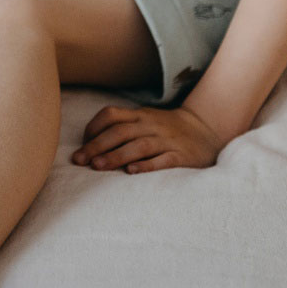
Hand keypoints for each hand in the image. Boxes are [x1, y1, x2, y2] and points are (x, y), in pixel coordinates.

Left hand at [71, 104, 224, 173]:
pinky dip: (147, 166)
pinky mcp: (182, 156)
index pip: (111, 114)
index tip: (82, 143)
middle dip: (97, 146)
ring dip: (116, 156)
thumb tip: (88, 142)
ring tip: (97, 166)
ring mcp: (167, 140)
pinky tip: (131, 172)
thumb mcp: (144, 120)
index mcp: (139, 115)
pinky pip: (163, 160)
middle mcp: (151, 125)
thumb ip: (121, 126)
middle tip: (79, 160)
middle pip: (120, 132)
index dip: (93, 127)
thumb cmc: (165, 128)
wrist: (206, 130)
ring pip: (139, 146)